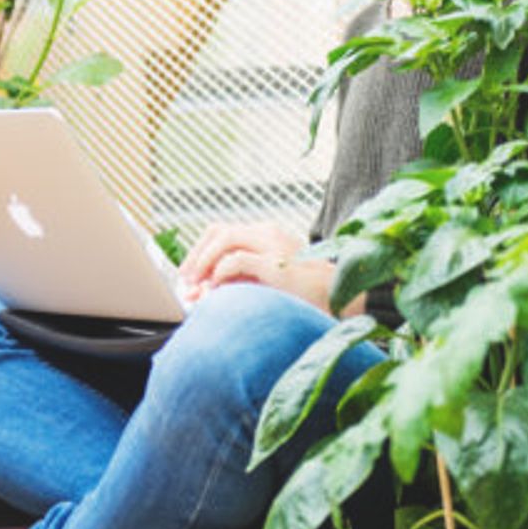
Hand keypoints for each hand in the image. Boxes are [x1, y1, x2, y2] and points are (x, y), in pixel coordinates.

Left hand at [179, 222, 336, 313]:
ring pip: (225, 237)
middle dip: (196, 253)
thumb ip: (237, 282)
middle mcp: (268, 233)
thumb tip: (200, 292)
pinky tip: (215, 288)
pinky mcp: (276, 262)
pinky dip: (220, 272)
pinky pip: (237, 259)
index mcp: (267, 234)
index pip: (222, 231)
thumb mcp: (266, 282)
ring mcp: (273, 245)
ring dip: (204, 260)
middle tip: (185, 278)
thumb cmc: (306, 294)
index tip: (188, 273)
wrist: (342, 298)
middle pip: (218, 230)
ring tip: (195, 282)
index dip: (201, 249)